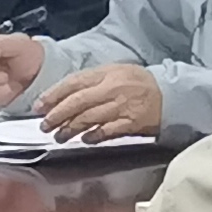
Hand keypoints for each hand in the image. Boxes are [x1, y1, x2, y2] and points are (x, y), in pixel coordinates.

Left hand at [35, 66, 162, 141]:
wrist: (172, 94)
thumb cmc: (141, 84)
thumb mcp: (117, 72)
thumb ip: (92, 80)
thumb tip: (63, 95)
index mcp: (108, 73)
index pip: (74, 83)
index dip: (53, 95)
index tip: (40, 106)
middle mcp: (114, 89)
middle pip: (77, 102)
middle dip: (57, 115)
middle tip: (45, 125)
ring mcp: (124, 106)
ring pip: (88, 118)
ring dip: (70, 129)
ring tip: (60, 136)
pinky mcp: (133, 122)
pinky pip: (107, 131)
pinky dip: (94, 136)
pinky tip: (85, 139)